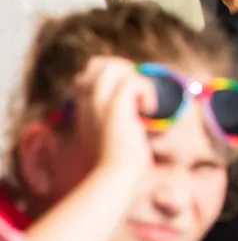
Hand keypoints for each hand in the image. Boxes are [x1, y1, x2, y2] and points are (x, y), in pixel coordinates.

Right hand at [67, 56, 154, 180]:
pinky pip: (132, 81)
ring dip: (134, 77)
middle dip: (123, 68)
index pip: (86, 74)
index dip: (110, 73)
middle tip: (139, 92)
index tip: (130, 91)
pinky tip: (149, 109)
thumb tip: (136, 109)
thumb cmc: (117, 163)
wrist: (114, 176)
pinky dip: (146, 90)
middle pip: (97, 64)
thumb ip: (117, 121)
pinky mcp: (116, 108)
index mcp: (84, 110)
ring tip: (143, 100)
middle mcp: (88, 104)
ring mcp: (99, 104)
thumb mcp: (114, 137)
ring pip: (111, 66)